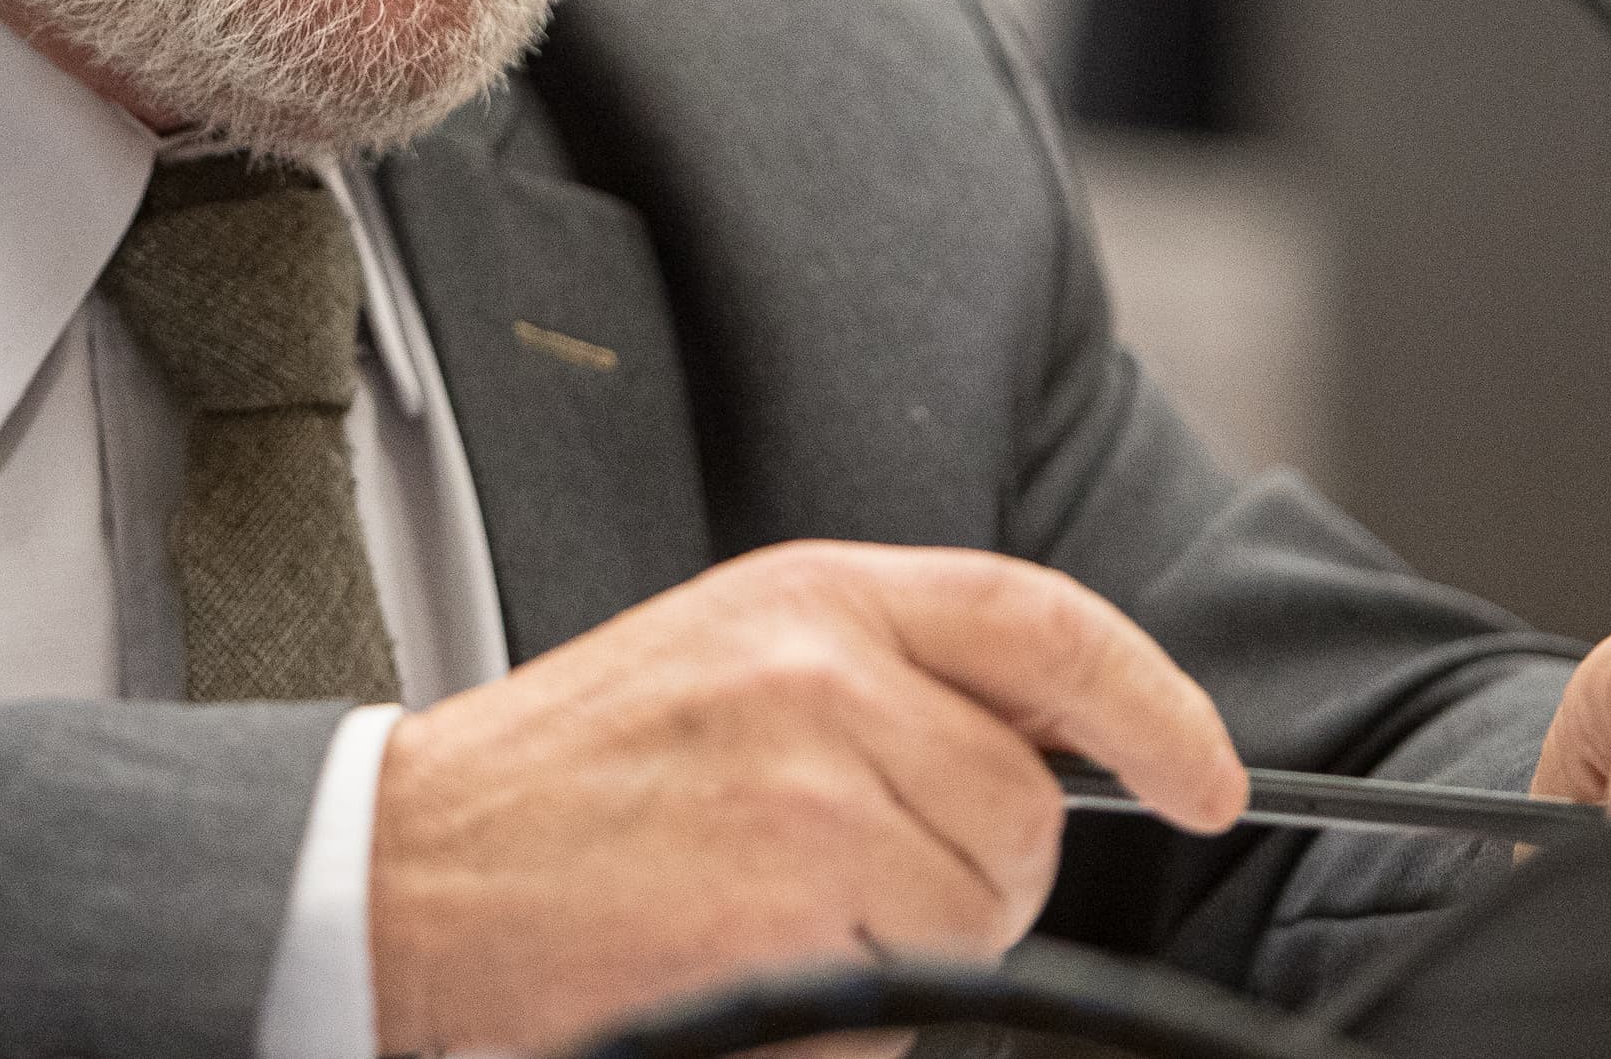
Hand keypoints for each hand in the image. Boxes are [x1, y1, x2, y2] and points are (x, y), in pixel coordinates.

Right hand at [365, 540, 1243, 1056]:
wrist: (401, 870)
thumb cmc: (562, 790)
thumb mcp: (723, 663)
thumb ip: (878, 681)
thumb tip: (1050, 759)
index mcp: (811, 594)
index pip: (1042, 622)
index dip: (1152, 704)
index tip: (1210, 779)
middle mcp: (825, 675)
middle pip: (1025, 807)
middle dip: (964, 872)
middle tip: (818, 880)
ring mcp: (813, 795)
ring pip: (977, 914)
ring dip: (900, 953)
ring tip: (759, 921)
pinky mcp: (793, 915)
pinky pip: (907, 1000)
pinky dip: (845, 1022)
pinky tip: (740, 972)